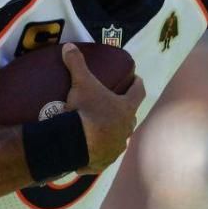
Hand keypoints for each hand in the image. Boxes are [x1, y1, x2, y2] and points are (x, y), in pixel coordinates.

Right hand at [62, 43, 145, 173]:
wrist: (76, 143)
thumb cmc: (86, 110)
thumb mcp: (81, 83)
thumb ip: (77, 63)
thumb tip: (69, 46)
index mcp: (126, 108)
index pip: (138, 92)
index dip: (137, 84)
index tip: (136, 79)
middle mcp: (126, 129)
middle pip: (130, 118)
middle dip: (124, 112)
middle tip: (114, 105)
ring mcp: (116, 147)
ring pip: (118, 139)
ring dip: (112, 134)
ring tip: (100, 130)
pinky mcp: (104, 162)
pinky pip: (103, 157)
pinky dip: (97, 154)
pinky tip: (89, 152)